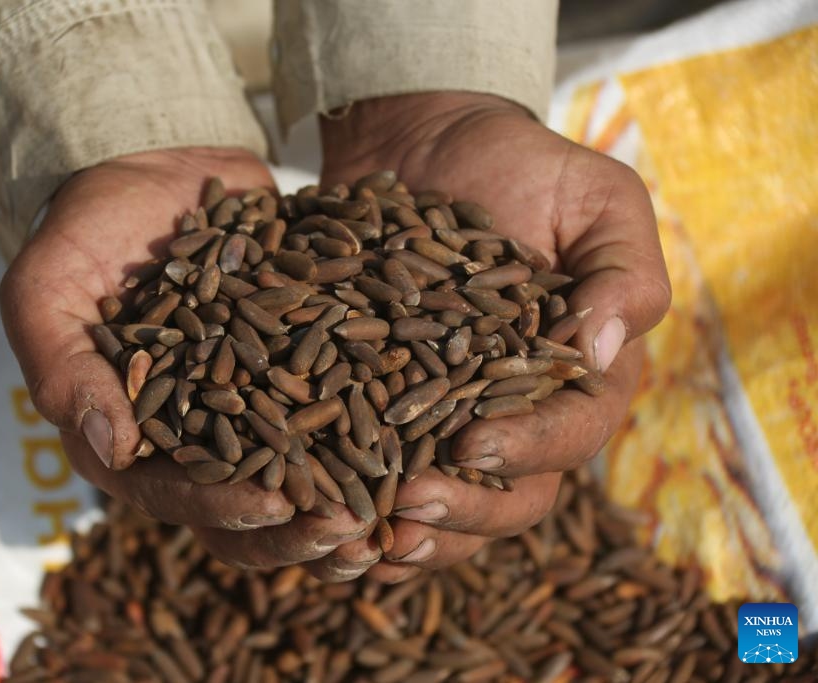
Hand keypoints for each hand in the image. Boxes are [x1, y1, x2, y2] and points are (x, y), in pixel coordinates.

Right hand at [0, 148, 371, 573]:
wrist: (150, 165)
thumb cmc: (82, 230)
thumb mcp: (45, 292)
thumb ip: (63, 370)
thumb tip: (114, 447)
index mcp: (134, 434)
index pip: (177, 494)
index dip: (225, 510)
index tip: (278, 510)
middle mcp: (199, 430)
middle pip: (250, 501)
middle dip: (300, 524)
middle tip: (354, 533)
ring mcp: (255, 396)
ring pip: (304, 465)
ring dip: (347, 490)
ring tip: (397, 503)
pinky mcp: (298, 355)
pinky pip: (339, 394)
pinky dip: (375, 415)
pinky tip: (420, 427)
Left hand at [317, 93, 670, 582]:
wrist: (430, 145)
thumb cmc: (524, 169)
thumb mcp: (596, 199)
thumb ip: (621, 272)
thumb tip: (598, 351)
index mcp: (577, 377)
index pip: (570, 432)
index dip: (528, 449)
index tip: (471, 443)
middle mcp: (519, 415)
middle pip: (510, 496)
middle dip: (462, 510)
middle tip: (407, 507)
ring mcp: (450, 421)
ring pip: (447, 508)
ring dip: (409, 537)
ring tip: (362, 544)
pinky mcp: (389, 412)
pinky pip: (380, 479)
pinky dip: (358, 511)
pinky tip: (323, 525)